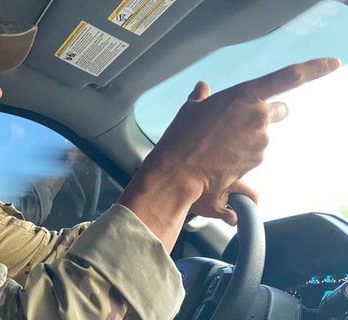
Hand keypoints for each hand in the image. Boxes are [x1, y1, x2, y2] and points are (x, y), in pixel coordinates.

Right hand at [149, 58, 340, 223]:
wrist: (177, 173)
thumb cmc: (180, 138)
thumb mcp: (189, 111)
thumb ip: (201, 97)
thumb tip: (201, 88)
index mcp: (244, 96)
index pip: (289, 76)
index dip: (316, 68)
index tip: (334, 64)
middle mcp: (258, 117)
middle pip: (279, 110)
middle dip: (264, 116)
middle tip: (239, 124)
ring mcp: (260, 142)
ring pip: (261, 138)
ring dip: (247, 141)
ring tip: (217, 148)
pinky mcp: (255, 163)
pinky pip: (252, 158)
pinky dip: (240, 159)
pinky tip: (218, 162)